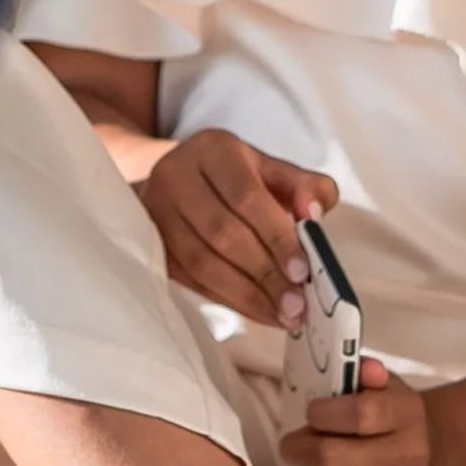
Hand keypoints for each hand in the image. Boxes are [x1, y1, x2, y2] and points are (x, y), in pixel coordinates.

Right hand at [137, 129, 336, 324]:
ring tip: (282, 315)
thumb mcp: (276, 171)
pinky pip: (189, 279)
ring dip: (246, 295)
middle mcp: (177, 176)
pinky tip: (258, 311)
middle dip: (264, 273)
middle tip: (296, 304)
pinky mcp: (151, 244)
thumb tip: (314, 214)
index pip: (246, 197)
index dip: (275, 237)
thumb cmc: (239, 178)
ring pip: (201, 262)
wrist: (180, 179)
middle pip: (222, 233)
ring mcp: (156, 212)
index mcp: (214, 150)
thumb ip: (308, 187)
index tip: (303, 272)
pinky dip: (227, 299)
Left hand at [283, 356, 432, 465]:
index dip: (323, 412)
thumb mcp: (385, 385)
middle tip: (293, 444)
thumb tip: (363, 369)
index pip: (361, 415)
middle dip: (296, 449)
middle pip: (330, 460)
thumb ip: (367, 373)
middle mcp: (406, 460)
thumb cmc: (392, 417)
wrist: (429, 457)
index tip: (313, 412)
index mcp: (407, 416)